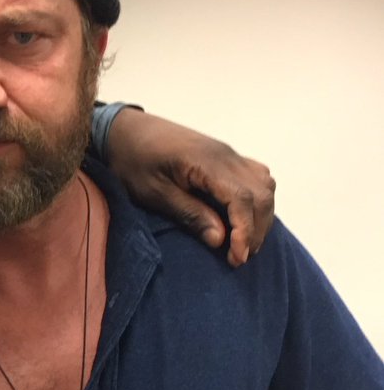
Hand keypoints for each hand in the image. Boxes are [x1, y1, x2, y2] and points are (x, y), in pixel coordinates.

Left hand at [104, 108, 275, 266]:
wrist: (125, 131)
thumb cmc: (133, 161)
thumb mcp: (154, 193)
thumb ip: (189, 214)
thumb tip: (220, 239)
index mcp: (207, 162)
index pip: (242, 198)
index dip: (245, 231)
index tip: (237, 258)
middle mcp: (225, 155)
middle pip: (261, 194)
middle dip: (256, 229)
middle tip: (238, 258)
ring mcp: (228, 154)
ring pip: (264, 185)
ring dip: (260, 217)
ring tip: (242, 244)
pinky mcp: (225, 157)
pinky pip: (256, 177)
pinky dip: (257, 201)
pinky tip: (243, 219)